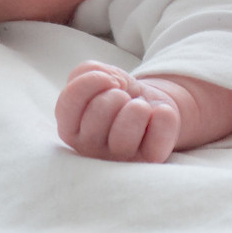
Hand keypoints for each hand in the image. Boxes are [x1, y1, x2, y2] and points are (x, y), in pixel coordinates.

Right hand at [55, 61, 185, 161]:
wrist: (150, 106)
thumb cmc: (118, 93)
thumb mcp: (97, 74)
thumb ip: (86, 71)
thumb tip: (104, 79)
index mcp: (70, 129)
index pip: (68, 105)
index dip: (90, 82)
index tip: (107, 79)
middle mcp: (89, 149)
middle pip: (98, 114)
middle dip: (116, 95)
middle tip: (123, 97)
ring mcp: (119, 159)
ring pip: (124, 135)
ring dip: (138, 108)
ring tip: (140, 107)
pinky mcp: (147, 161)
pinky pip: (157, 141)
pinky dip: (163, 118)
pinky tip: (159, 113)